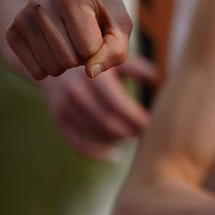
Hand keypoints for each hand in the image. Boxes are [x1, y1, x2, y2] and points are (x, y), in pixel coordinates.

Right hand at [5, 0, 133, 81]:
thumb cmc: (102, 10)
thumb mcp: (120, 25)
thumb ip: (115, 50)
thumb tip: (90, 74)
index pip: (89, 49)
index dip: (99, 47)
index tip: (98, 31)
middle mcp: (41, 4)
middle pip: (68, 59)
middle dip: (83, 56)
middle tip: (84, 38)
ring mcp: (22, 17)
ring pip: (51, 67)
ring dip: (67, 63)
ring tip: (71, 43)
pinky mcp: (11, 32)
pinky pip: (36, 71)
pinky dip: (50, 69)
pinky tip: (55, 50)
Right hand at [38, 55, 157, 159]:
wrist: (58, 61)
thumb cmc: (96, 59)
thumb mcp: (114, 58)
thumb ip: (135, 68)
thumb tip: (157, 77)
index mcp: (94, 78)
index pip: (117, 105)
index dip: (135, 118)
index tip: (151, 124)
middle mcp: (77, 93)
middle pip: (105, 122)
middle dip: (128, 132)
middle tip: (145, 134)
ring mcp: (65, 109)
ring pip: (93, 134)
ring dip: (116, 140)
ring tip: (132, 138)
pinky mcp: (59, 121)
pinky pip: (77, 144)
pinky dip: (96, 153)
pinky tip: (114, 155)